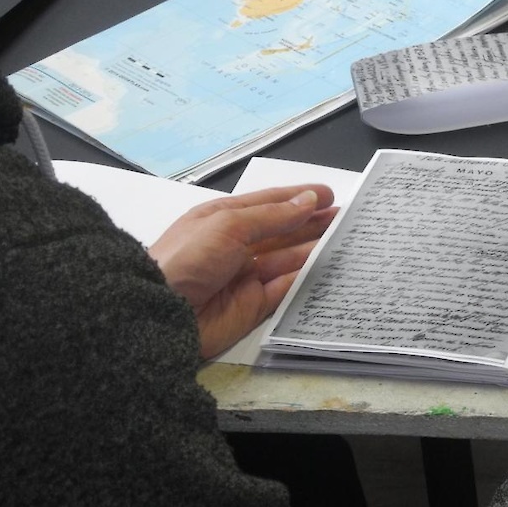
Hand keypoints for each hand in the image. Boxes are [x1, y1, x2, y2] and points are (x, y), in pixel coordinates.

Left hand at [150, 185, 336, 358]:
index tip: (329, 194)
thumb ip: (273, 216)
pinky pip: (286, 288)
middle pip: (283, 231)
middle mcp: (238, 245)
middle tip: (346, 216)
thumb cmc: (190, 257)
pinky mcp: (254, 305)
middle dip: (312, 222)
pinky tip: (329, 266)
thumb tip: (309, 200)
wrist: (161, 312)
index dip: (299, 197)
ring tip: (347, 238)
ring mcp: (247, 276)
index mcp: (225, 219)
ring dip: (315, 247)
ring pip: (289, 258)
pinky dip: (307, 277)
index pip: (269, 203)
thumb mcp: (229, 225)